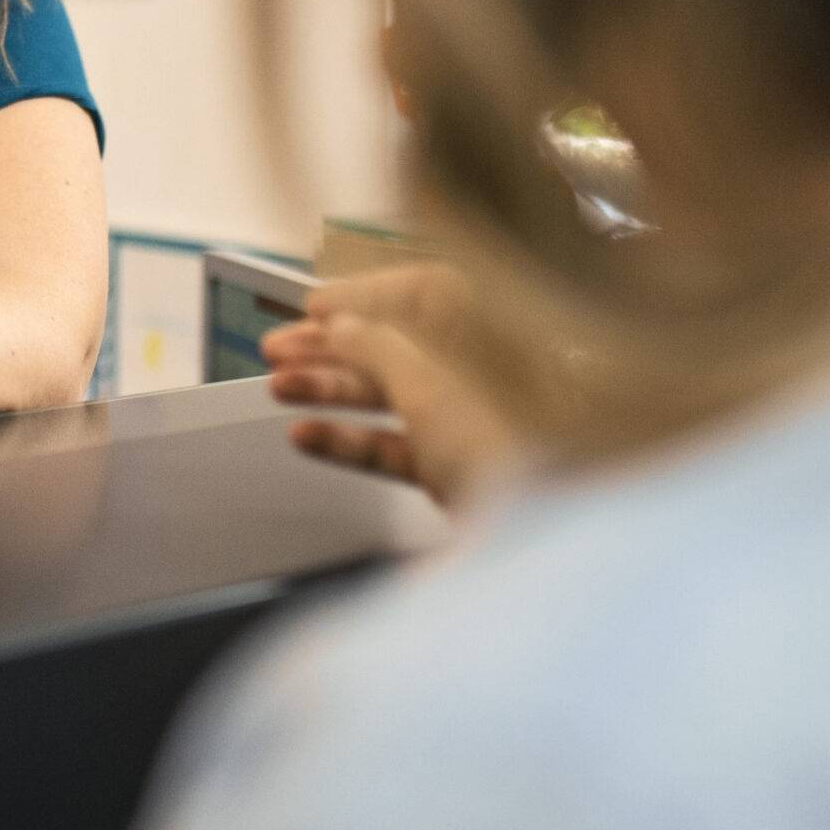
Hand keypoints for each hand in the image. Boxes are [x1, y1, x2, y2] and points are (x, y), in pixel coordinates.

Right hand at [260, 263, 521, 508]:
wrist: (551, 537)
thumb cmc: (507, 448)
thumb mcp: (427, 385)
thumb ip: (376, 348)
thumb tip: (344, 327)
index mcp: (488, 332)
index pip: (420, 292)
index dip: (363, 294)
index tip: (313, 308)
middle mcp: (483, 370)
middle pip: (398, 344)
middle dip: (333, 346)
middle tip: (278, 350)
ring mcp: (471, 422)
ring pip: (393, 395)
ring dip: (332, 390)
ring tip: (279, 389)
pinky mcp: (457, 470)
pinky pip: (398, 444)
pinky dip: (354, 438)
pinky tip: (307, 437)